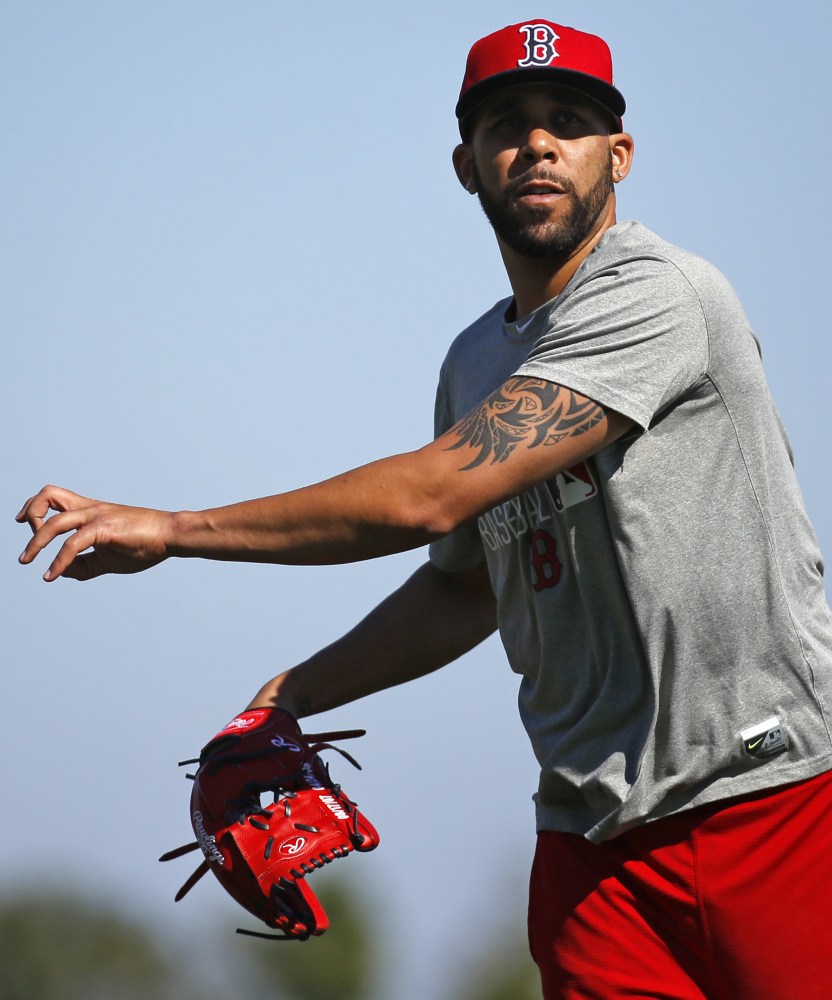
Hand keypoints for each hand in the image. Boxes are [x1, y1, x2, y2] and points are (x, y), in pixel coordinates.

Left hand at [16, 484, 172, 580]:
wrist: (171, 535)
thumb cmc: (146, 544)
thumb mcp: (109, 558)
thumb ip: (84, 565)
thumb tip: (62, 573)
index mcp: (91, 510)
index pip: (54, 497)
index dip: (36, 509)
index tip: (27, 525)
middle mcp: (91, 509)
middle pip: (48, 496)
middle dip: (30, 514)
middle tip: (29, 542)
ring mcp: (97, 517)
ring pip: (55, 523)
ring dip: (35, 543)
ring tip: (26, 561)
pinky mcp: (104, 530)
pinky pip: (72, 545)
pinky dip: (58, 561)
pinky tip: (53, 575)